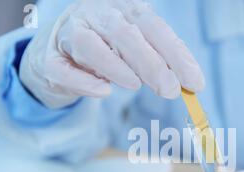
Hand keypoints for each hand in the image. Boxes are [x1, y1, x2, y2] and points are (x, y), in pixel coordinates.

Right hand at [20, 0, 204, 107]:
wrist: (58, 50)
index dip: (177, 55)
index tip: (195, 83)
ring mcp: (68, 33)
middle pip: (124, 33)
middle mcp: (95, 14)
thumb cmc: (107, 47)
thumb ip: (162, 59)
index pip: (154, 27)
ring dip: (115, 66)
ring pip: (88, 45)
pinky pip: (62, 69)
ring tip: (134, 84)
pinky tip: (103, 91)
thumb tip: (191, 83)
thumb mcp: (138, 47)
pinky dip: (83, 82)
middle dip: (151, 63)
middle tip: (169, 90)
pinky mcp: (49, 59)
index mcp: (123, 8)